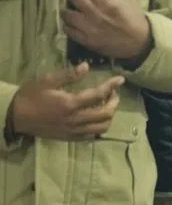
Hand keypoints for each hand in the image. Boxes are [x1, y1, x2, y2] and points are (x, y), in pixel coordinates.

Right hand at [9, 64, 123, 140]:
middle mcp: (76, 119)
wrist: (17, 116)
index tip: (120, 80)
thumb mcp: (47, 81)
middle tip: (113, 93)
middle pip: (106, 113)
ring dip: (110, 115)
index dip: (112, 86)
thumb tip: (87, 66)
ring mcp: (75, 131)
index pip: (99, 94)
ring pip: (103, 127)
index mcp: (70, 103)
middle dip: (114, 102)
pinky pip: (93, 135)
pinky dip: (100, 126)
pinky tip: (97, 118)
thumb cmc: (31, 96)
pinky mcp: (72, 138)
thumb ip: (68, 75)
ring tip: (107, 105)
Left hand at [45, 0, 152, 63]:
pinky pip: (69, 30)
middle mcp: (97, 14)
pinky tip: (72, 23)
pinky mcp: (88, 41)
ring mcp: (90, 28)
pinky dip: (68, 25)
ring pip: (67, 14)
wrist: (140, 44)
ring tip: (67, 9)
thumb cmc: (133, 18)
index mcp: (107, 2)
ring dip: (64, 9)